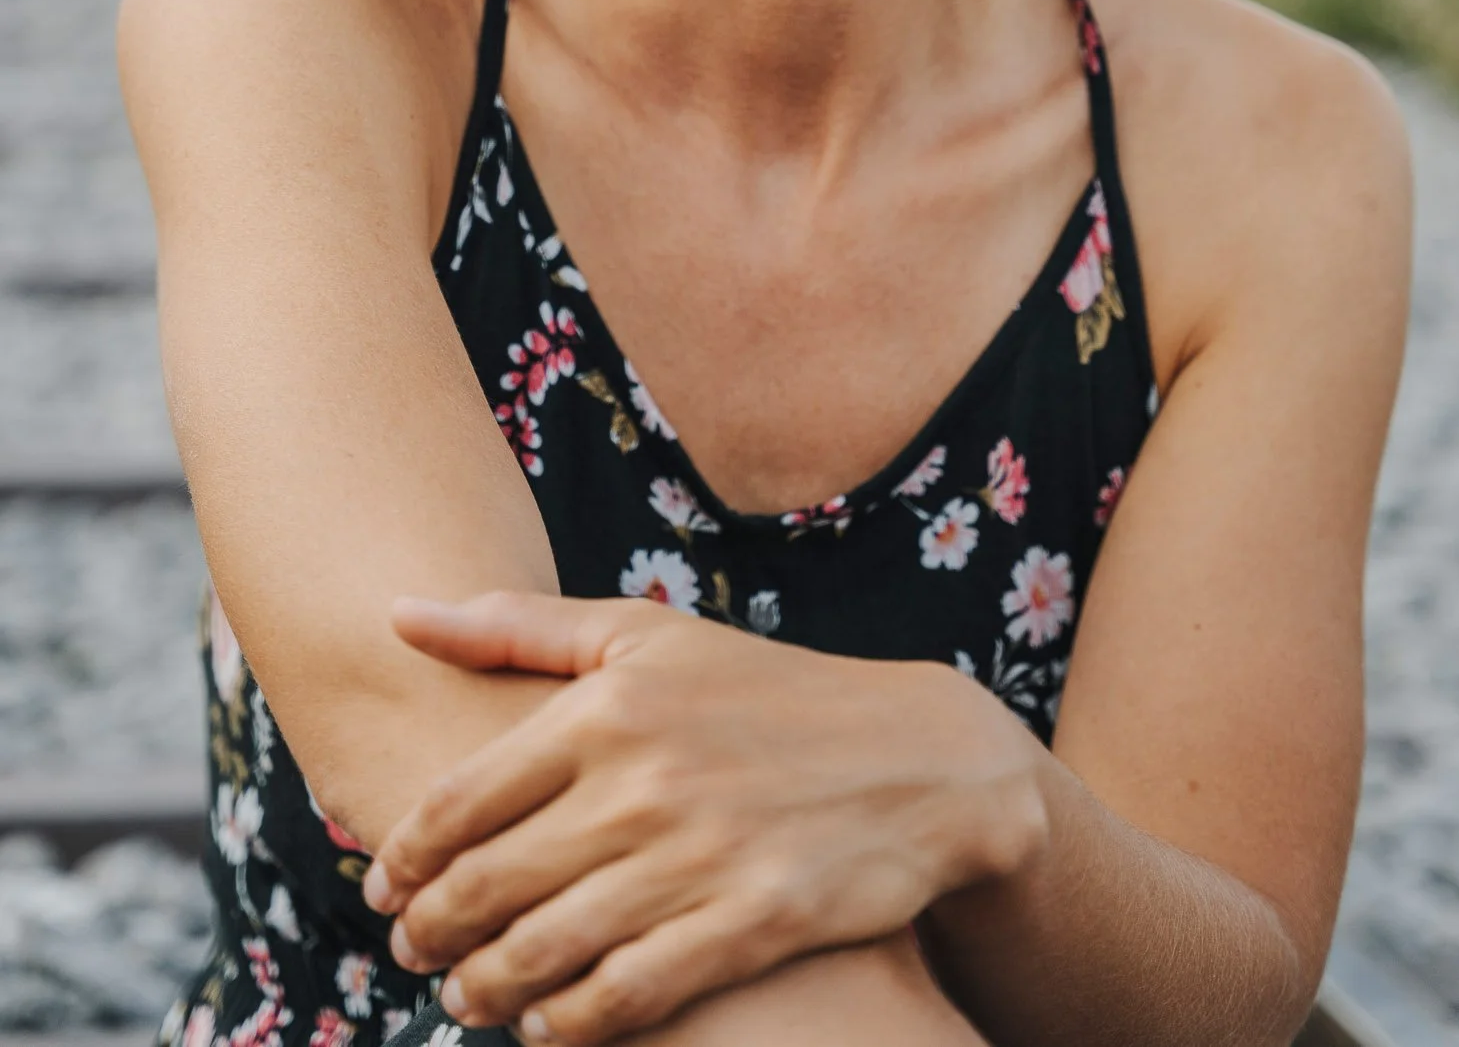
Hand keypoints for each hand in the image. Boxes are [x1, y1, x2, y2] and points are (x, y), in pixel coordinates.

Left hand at [364, 589, 1045, 1043]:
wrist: (917, 757)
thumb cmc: (761, 690)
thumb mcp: (645, 632)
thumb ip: (515, 627)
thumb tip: (395, 612)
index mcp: (608, 703)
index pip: (461, 798)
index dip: (405, 857)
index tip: (383, 886)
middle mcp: (644, 778)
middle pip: (491, 883)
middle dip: (431, 932)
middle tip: (412, 951)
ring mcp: (700, 854)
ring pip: (546, 949)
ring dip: (485, 988)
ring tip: (464, 997)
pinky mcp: (752, 921)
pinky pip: (627, 994)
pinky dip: (568, 1023)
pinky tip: (546, 1026)